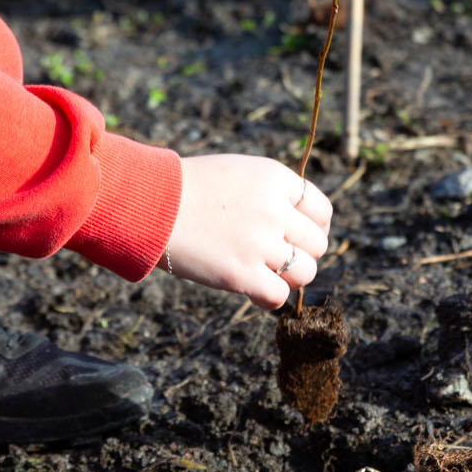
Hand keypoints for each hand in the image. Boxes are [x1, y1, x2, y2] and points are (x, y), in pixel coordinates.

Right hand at [161, 154, 332, 308]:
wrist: (149, 203)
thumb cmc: (188, 189)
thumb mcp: (238, 173)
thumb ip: (272, 194)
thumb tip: (300, 226)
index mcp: (276, 179)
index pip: (322, 211)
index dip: (314, 228)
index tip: (298, 237)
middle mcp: (275, 210)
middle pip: (317, 244)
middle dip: (300, 253)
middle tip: (274, 257)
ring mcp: (260, 243)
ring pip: (305, 272)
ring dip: (289, 277)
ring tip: (264, 273)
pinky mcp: (242, 274)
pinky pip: (279, 296)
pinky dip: (269, 298)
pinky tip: (252, 290)